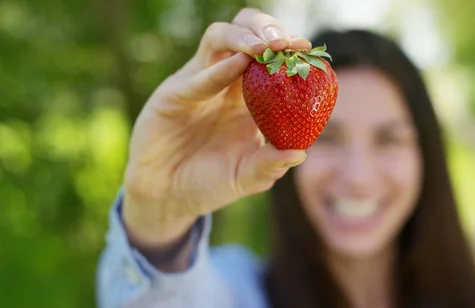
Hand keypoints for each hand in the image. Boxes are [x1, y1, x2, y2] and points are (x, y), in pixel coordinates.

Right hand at [121, 8, 309, 260]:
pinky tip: (239, 64)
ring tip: (265, 48)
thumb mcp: (246, 177)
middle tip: (287, 43)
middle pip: (246, 34)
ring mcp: (197, 83)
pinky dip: (219, 70)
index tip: (307, 50)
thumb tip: (301, 154)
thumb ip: (270, 165)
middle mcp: (224, 82)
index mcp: (248, 97)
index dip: (288, 51)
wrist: (167, 197)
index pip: (270, 59)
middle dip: (266, 29)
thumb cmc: (209, 183)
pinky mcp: (173, 94)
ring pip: (219, 38)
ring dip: (243, 36)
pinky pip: (197, 77)